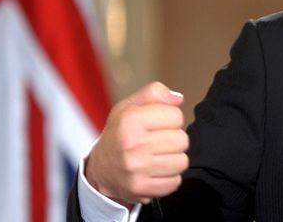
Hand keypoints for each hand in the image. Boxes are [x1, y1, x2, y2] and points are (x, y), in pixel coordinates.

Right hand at [85, 81, 189, 205]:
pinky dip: (169, 177)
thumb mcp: (130, 106)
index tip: (158, 124)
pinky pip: (175, 182)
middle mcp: (132, 145)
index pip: (176, 116)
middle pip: (182, 140)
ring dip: (174, 159)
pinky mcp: (141, 189)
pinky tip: (156, 170)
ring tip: (158, 156)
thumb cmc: (119, 134)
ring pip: (182, 162)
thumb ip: (155, 93)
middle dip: (174, 139)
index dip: (171, 119)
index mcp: (130, 120)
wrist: (100, 168)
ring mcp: (137, 169)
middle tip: (159, 141)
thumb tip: (178, 99)